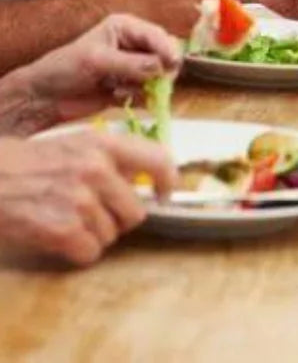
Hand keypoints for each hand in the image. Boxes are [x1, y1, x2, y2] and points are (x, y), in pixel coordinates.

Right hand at [0, 132, 175, 264]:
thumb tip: (145, 180)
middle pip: (136, 213)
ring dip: (94, 235)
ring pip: (112, 236)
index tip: (164, 195)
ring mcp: (81, 200)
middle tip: (94, 214)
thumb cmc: (29, 163)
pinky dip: (77, 252)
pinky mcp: (63, 230)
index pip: (159, 159)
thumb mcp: (75, 145)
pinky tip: (59, 236)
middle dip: (118, 219)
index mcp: (104, 144)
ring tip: (68, 219)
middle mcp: (97, 170)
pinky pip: (91, 253)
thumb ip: (111, 158)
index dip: (167, 181)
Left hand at [2, 15, 180, 135]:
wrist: (43, 98)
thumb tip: (162, 67)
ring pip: (160, 75)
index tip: (173, 64)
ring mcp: (134, 67)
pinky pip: (149, 92)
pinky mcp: (131, 87)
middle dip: (159, 69)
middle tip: (153, 83)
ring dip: (146, 85)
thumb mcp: (96, 61)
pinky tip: (117, 97)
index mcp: (126, 28)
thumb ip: (130, 63)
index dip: (167, 49)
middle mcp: (134, 45)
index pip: (157, 35)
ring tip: (121, 90)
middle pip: (164, 54)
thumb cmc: (64, 69)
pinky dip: (139, 97)